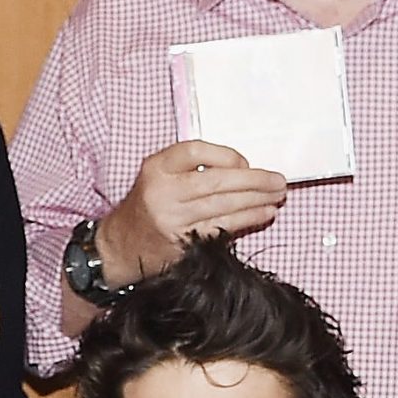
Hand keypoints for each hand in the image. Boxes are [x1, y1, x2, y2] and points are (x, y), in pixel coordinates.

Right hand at [97, 141, 287, 286]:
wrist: (119, 246)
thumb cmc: (148, 206)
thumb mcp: (158, 176)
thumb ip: (192, 166)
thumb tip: (243, 168)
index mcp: (156, 169)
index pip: (196, 151)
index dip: (227, 156)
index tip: (245, 163)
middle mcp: (162, 193)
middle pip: (216, 181)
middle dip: (254, 181)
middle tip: (278, 180)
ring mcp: (172, 221)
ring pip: (224, 206)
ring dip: (257, 200)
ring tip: (277, 195)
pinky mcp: (183, 243)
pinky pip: (223, 228)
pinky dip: (248, 219)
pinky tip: (264, 213)